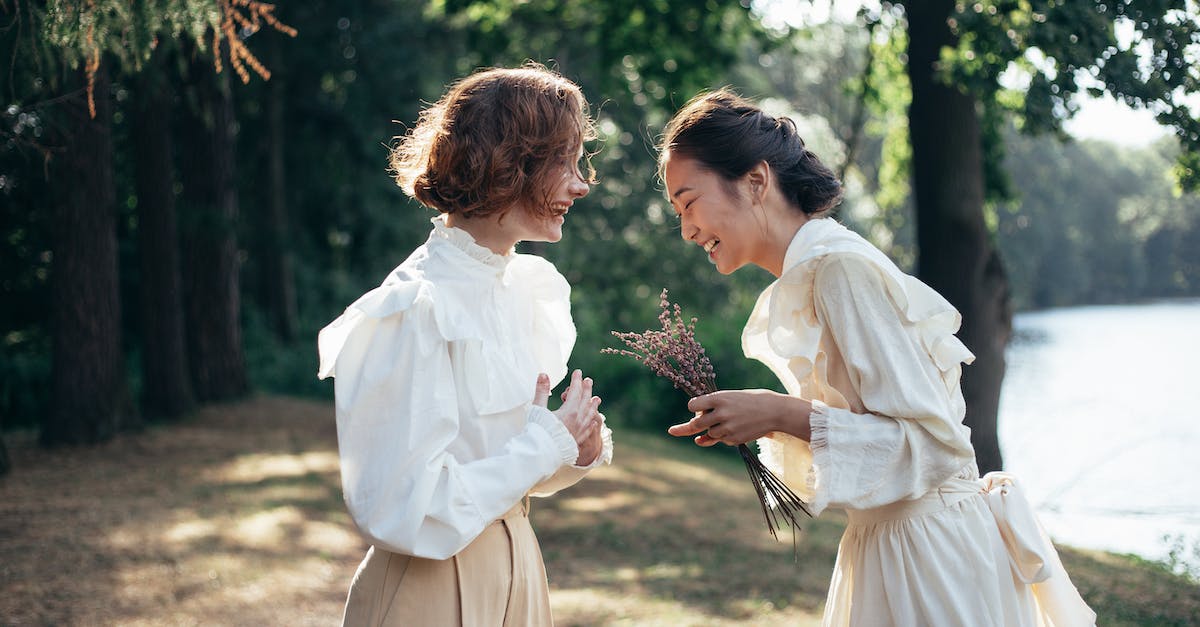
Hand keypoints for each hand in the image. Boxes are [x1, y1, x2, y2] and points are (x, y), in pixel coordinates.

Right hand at [533, 370, 601, 464]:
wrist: (541, 454)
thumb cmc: (538, 431)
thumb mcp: (537, 408)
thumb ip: (541, 391)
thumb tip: (543, 374)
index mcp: (569, 410)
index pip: (575, 391)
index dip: (576, 381)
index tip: (578, 372)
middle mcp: (577, 420)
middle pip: (585, 401)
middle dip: (586, 390)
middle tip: (589, 380)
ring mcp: (579, 431)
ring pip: (589, 415)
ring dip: (593, 406)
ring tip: (597, 399)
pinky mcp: (577, 441)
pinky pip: (588, 430)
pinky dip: (591, 424)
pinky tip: (594, 422)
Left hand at [666, 389, 811, 446]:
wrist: (774, 410)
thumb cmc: (749, 401)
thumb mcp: (730, 398)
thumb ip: (711, 413)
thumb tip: (696, 440)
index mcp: (718, 398)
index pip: (692, 405)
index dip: (695, 408)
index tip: (702, 408)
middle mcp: (721, 413)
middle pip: (696, 424)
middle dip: (700, 423)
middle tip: (715, 418)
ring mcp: (727, 427)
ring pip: (710, 434)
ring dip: (715, 429)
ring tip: (733, 420)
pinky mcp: (734, 439)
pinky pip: (722, 441)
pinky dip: (727, 436)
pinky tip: (740, 427)